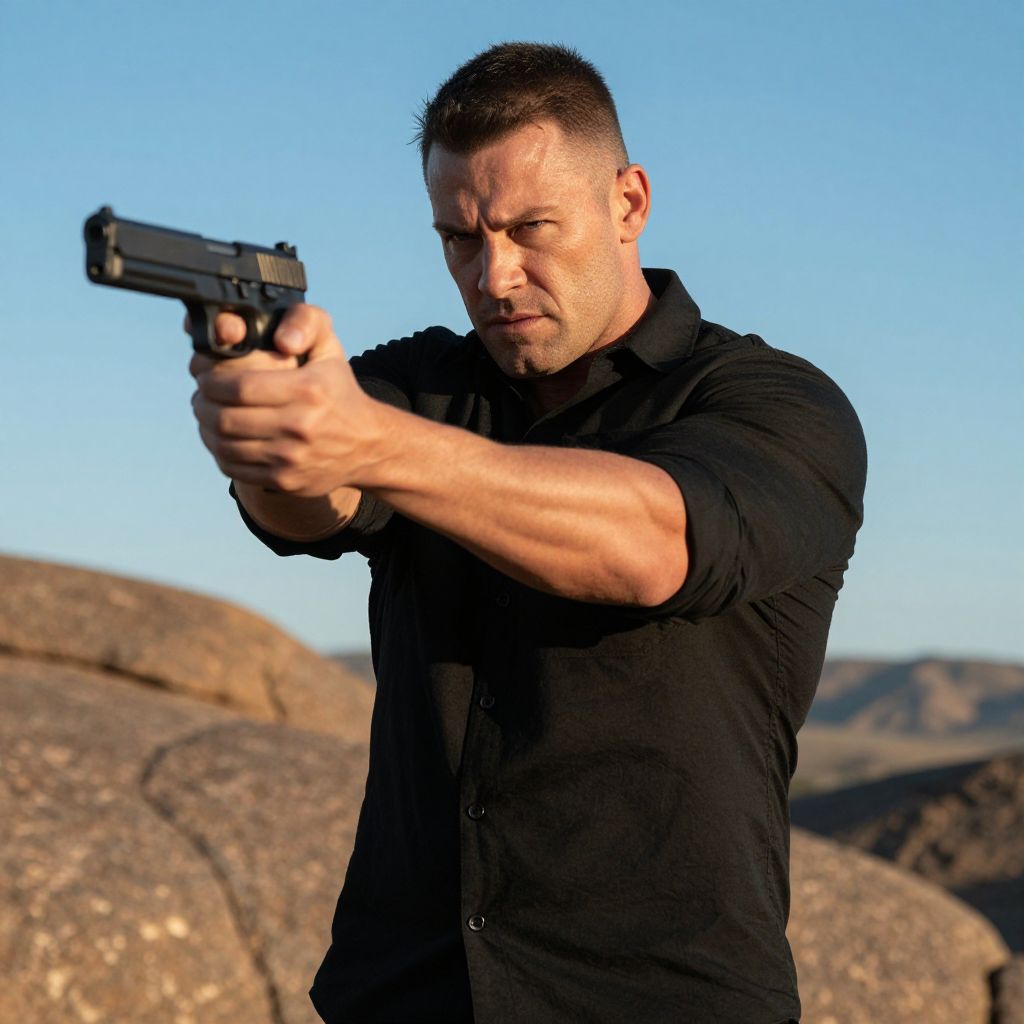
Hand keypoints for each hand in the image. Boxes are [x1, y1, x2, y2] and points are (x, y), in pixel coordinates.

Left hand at [189, 305, 383, 495]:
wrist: (368, 446)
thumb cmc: (338, 392)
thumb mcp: (330, 350)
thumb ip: (306, 323)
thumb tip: (282, 340)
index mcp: (308, 390)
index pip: (240, 387)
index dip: (211, 382)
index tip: (204, 378)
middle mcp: (300, 426)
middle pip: (226, 419)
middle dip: (202, 405)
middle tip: (200, 397)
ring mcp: (291, 458)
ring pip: (225, 446)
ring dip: (206, 430)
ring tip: (208, 417)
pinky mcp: (285, 481)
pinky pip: (234, 469)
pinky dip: (220, 453)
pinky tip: (223, 440)